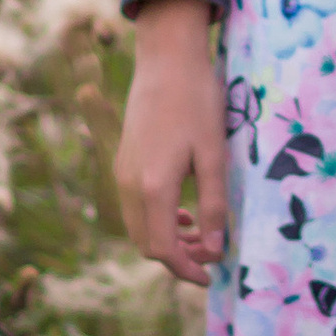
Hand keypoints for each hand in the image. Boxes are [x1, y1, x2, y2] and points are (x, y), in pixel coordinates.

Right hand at [114, 0, 228, 285]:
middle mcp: (129, 185)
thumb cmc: (198, 102)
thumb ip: (214, 206)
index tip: (212, 274)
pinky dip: (156, 219)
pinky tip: (182, 210)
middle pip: (146, 243)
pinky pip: (134, 207)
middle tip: (210, 254)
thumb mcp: (214, 155)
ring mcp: (121, 172)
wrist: (166, 60)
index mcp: (153, 187)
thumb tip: (214, 249)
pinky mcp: (123, 162)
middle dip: (176, 258)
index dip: (186, 269)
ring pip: (138, 227)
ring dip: (166, 239)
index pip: (162, 249)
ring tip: (199, 233)